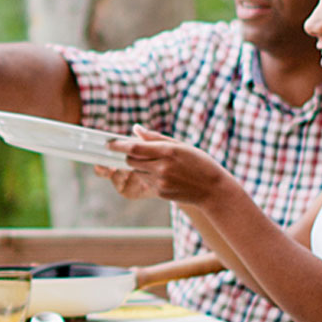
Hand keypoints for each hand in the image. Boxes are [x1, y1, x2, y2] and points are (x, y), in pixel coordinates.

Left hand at [101, 129, 229, 206]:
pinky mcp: (161, 193)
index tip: (108, 143)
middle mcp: (162, 167)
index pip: (134, 147)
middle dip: (128, 155)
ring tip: (155, 163)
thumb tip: (135, 129)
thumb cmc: (198, 163)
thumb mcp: (180, 145)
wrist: (213, 190)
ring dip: (138, 166)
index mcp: (167, 151)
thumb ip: (156, 138)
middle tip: (133, 151)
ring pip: (136, 172)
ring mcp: (160, 182)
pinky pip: (145, 181)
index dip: (118, 145)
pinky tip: (163, 174)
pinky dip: (147, 176)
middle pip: (131, 160)